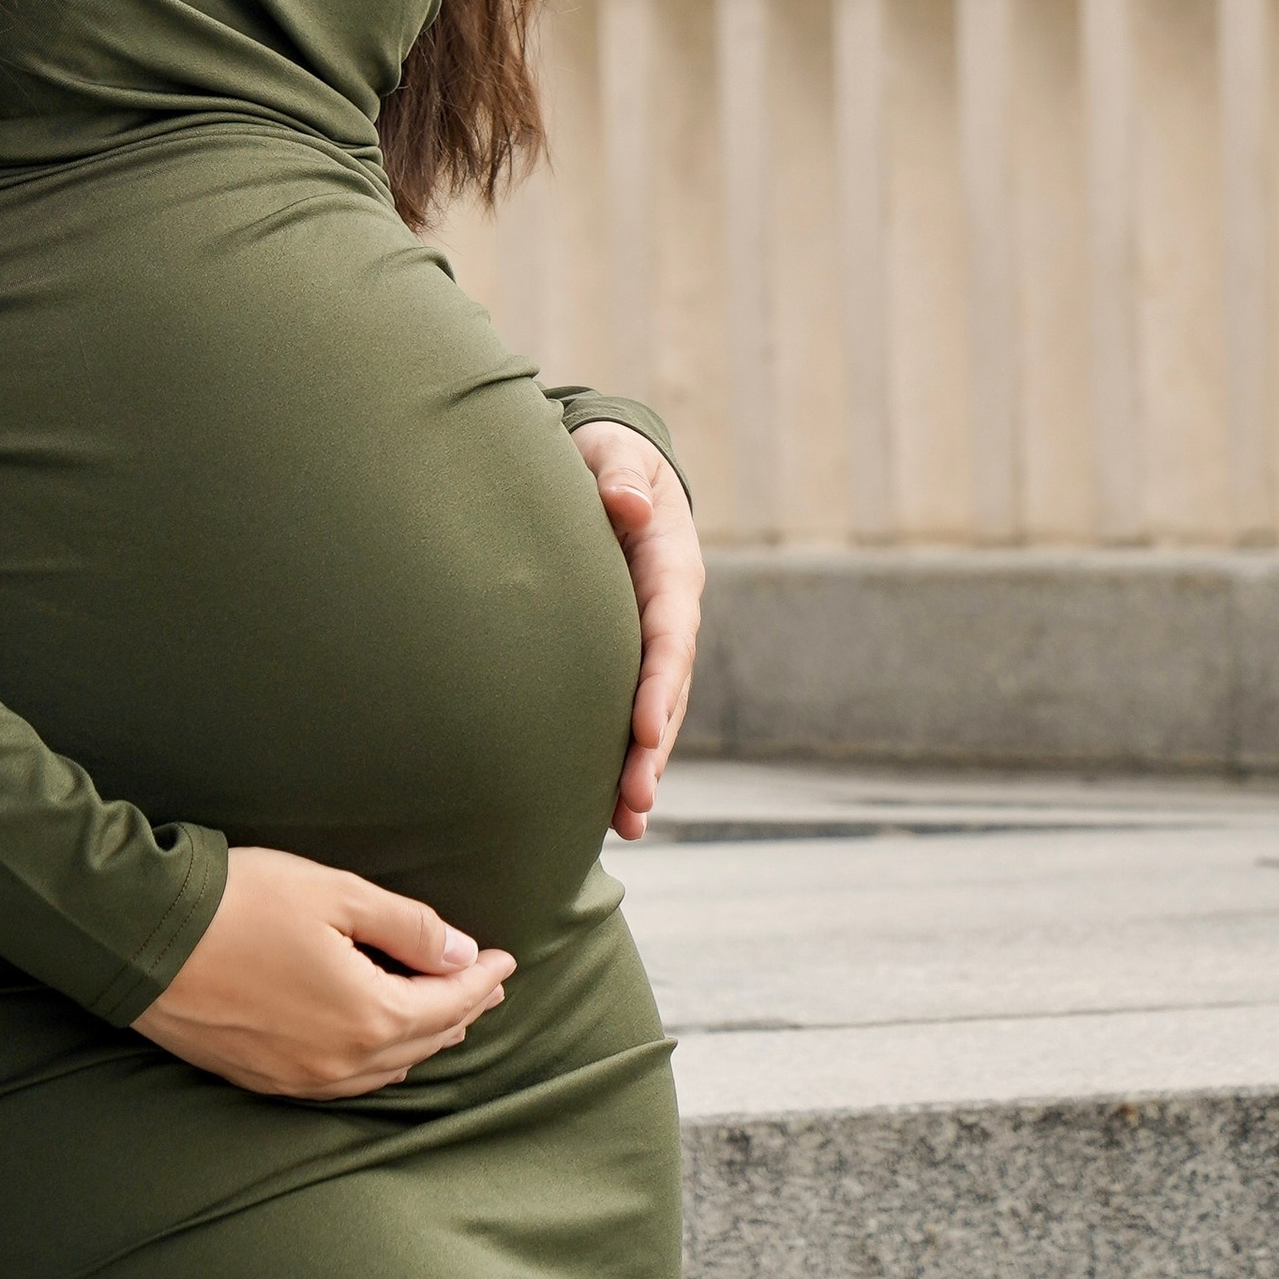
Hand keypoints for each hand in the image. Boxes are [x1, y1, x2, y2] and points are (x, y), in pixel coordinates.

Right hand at [133, 845, 514, 1098]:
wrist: (144, 939)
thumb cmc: (239, 905)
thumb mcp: (336, 895)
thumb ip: (407, 927)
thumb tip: (460, 951)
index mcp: (367, 1016)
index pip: (448, 1004)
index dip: (482, 978)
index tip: (506, 958)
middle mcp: (339, 1062)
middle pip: (422, 1042)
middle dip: (461, 1011)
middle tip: (485, 984)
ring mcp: (299, 1078)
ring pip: (384, 1070)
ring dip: (421, 1040)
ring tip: (445, 1015)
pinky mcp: (262, 1079)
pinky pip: (341, 1082)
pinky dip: (376, 1063)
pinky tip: (379, 1048)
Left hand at [571, 422, 701, 839]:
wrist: (611, 466)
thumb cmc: (608, 458)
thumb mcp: (615, 455)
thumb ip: (621, 476)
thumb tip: (628, 505)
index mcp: (670, 565)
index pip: (667, 633)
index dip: (658, 684)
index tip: (644, 733)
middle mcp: (670, 611)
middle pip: (668, 688)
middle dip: (653, 748)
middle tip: (634, 802)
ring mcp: (652, 638)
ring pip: (656, 710)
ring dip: (643, 766)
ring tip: (628, 823)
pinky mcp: (628, 654)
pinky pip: (631, 709)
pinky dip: (627, 756)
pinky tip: (612, 813)